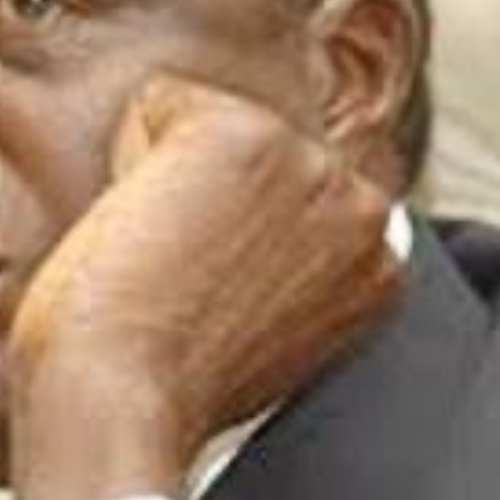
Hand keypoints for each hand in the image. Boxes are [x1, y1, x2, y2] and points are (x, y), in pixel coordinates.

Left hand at [8, 75, 403, 499]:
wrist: (123, 398)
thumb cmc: (166, 382)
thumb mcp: (263, 329)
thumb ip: (282, 264)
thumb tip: (244, 217)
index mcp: (375, 262)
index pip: (285, 191)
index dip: (226, 234)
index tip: (214, 293)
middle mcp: (359, 204)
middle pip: (246, 149)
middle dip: (203, 196)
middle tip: (184, 277)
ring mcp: (307, 163)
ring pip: (200, 119)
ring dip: (165, 175)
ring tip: (165, 255)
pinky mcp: (245, 132)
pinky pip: (158, 101)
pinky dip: (128, 152)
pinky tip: (143, 224)